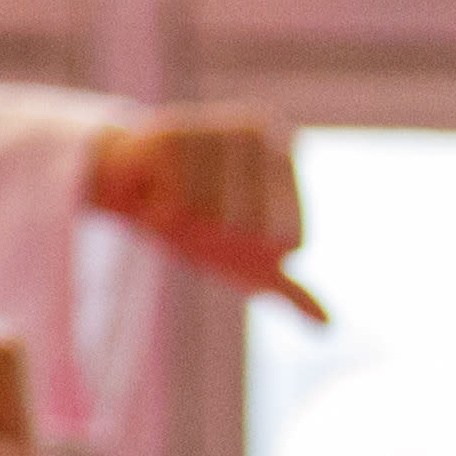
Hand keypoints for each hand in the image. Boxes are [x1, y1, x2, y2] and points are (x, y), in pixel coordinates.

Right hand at [89, 108, 321, 323]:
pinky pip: (172, 204)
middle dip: (215, 236)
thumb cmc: (194, 224)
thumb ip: (287, 289)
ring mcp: (214, 129)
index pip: (287, 235)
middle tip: (195, 217)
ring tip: (169, 200)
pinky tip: (149, 193)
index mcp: (285, 158)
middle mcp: (257, 133)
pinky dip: (156, 213)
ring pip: (210, 214)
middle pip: (248, 224)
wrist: (126, 185)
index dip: (253, 250)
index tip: (230, 232)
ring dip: (181, 223)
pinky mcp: (171, 133)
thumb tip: (328, 326)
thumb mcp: (241, 260)